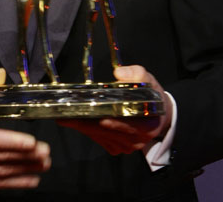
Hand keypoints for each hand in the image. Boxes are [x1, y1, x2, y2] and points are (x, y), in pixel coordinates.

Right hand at [0, 69, 50, 189]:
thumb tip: (0, 73)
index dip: (14, 142)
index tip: (32, 142)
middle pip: (1, 156)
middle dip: (26, 156)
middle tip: (45, 152)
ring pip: (2, 172)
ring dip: (26, 169)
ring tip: (44, 164)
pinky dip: (17, 182)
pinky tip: (33, 178)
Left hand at [58, 65, 172, 154]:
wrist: (159, 116)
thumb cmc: (152, 96)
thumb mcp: (148, 80)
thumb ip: (136, 74)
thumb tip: (118, 73)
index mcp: (147, 124)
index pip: (125, 124)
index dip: (108, 121)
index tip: (92, 117)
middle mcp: (136, 139)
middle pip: (106, 131)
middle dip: (84, 123)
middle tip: (63, 116)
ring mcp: (126, 146)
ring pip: (100, 136)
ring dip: (83, 127)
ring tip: (64, 117)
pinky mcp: (117, 148)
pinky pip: (100, 140)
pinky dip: (88, 131)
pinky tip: (77, 121)